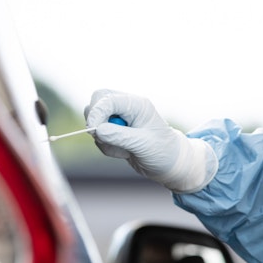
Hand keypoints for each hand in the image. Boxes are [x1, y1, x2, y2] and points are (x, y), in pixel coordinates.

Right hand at [85, 89, 216, 192]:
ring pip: (94, 119)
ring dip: (102, 138)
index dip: (97, 111)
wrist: (169, 164)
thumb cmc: (163, 151)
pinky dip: (105, 146)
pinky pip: (98, 135)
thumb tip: (97, 130)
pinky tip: (124, 152)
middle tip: (104, 138)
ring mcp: (119, 118)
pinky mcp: (114, 130)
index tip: (93, 129)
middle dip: (95, 120)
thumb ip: (120, 136)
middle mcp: (127, 108)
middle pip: (97, 100)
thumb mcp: (143, 145)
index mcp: (137, 105)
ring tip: (124, 149)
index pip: (108, 99)